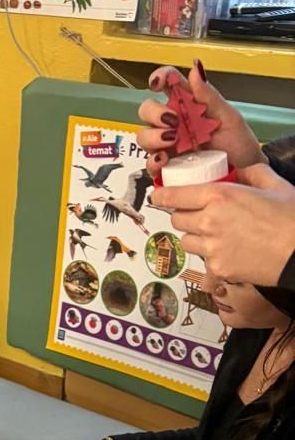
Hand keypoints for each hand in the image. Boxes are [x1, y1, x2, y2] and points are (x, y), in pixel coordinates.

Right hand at [139, 64, 263, 175]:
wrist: (245, 172)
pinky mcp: (166, 168)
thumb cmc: (238, 143)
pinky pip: (149, 164)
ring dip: (154, 136)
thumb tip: (196, 71)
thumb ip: (209, 95)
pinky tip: (164, 159)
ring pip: (144, 136)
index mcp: (187, 103)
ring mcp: (167, 145)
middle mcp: (172, 123)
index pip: (167, 83)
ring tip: (173, 140)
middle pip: (147, 110)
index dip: (159, 78)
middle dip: (155, 113)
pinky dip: (153, 161)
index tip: (158, 83)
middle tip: (173, 120)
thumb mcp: (228, 116)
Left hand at [153, 162, 294, 284]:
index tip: (158, 196)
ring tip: (216, 234)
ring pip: (186, 241)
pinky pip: (202, 260)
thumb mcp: (275, 185)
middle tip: (200, 214)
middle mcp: (209, 221)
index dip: (162, 196)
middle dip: (184, 216)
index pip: (173, 196)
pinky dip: (210, 256)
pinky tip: (230, 251)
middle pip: (176, 219)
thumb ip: (252, 173)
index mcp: (219, 196)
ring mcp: (211, 247)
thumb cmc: (292, 219)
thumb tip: (239, 171)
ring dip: (195, 236)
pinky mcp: (217, 268)